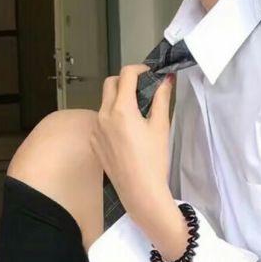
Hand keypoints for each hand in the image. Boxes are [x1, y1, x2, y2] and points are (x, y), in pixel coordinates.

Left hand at [90, 64, 174, 226]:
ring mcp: (96, 129)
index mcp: (121, 109)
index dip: (139, 69)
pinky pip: (100, 119)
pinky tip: (127, 130)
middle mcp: (103, 115)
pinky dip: (112, 116)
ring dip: (119, 98)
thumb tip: (167, 79)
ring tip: (137, 111)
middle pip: (110, 83)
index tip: (150, 73)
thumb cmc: (153, 160)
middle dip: (126, 80)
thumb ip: (162, 98)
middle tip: (143, 88)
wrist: (140, 192)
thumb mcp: (161, 126)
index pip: (126, 75)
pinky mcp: (94, 142)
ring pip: (105, 101)